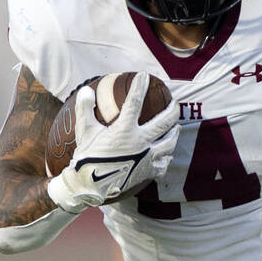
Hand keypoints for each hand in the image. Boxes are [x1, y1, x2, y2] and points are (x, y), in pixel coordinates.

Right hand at [47, 72, 179, 212]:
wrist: (90, 185)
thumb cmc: (87, 156)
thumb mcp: (84, 131)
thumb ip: (85, 109)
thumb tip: (86, 90)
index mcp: (125, 130)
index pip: (135, 102)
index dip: (140, 86)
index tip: (145, 75)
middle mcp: (141, 142)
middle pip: (164, 123)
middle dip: (172, 111)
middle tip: (174, 103)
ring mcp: (147, 158)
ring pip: (169, 143)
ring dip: (175, 133)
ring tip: (177, 127)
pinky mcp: (148, 171)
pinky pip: (164, 164)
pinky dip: (167, 158)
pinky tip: (167, 154)